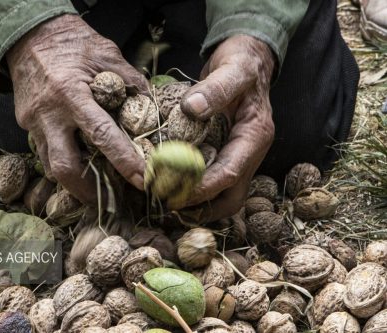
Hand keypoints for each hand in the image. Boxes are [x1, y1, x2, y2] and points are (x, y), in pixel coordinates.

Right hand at [6, 15, 147, 204]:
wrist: (28, 35)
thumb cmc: (71, 42)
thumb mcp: (106, 54)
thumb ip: (130, 81)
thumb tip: (151, 108)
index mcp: (71, 94)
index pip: (101, 136)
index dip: (123, 161)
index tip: (142, 179)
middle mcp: (49, 114)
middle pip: (64, 167)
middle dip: (88, 192)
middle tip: (111, 203)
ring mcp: (33, 122)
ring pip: (50, 167)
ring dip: (75, 183)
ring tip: (97, 190)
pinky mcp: (27, 125)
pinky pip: (45, 152)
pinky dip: (65, 163)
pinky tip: (81, 164)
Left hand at [179, 35, 275, 221]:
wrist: (247, 60)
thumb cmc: (242, 63)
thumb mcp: (233, 69)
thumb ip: (217, 87)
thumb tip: (192, 108)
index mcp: (254, 137)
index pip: (230, 173)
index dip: (202, 187)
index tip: (173, 191)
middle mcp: (249, 153)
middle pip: (231, 197)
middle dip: (202, 207)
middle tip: (168, 206)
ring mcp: (239, 156)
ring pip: (222, 195)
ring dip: (198, 204)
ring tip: (167, 202)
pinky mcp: (226, 154)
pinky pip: (213, 181)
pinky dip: (195, 189)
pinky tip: (172, 187)